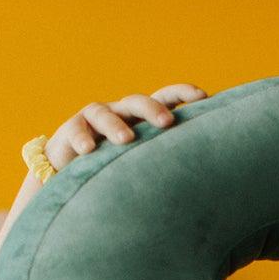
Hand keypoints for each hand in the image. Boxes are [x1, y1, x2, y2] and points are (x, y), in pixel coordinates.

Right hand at [39, 85, 208, 169]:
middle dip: (153, 109)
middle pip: (136, 102)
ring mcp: (93, 121)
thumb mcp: (142, 167)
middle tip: (168, 123)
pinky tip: (88, 151)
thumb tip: (210, 186)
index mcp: (140, 120)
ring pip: (104, 113)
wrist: (69, 175)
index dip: (181, 93)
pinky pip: (76, 130)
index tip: (203, 96)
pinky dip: (83, 139)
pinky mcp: (69, 132)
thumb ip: (166, 166)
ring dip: (116, 126)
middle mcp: (119, 114)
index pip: (163, 98)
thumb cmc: (114, 173)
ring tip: (126, 140)